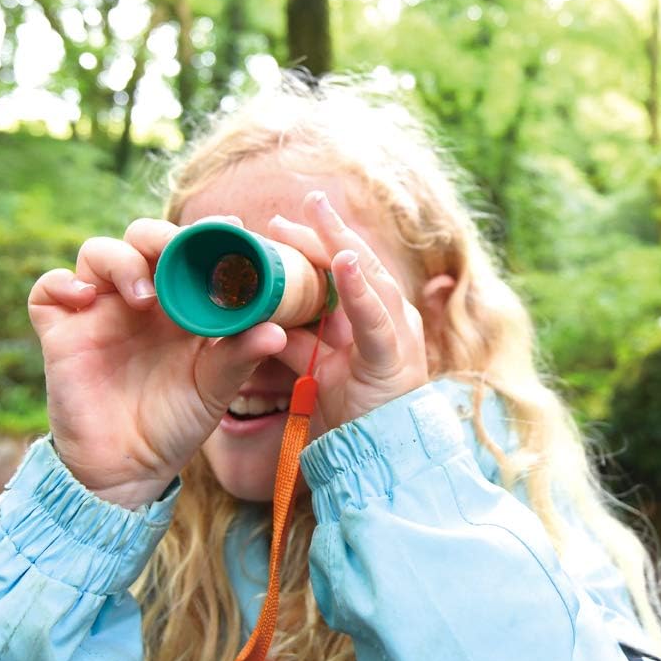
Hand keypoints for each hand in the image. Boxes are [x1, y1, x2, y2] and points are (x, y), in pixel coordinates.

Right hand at [28, 217, 286, 507]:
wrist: (129, 470)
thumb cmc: (176, 423)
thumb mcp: (215, 388)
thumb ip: (241, 356)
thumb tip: (278, 331)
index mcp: (180, 301)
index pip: (189, 249)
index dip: (208, 232)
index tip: (233, 227)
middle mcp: (139, 297)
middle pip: (142, 238)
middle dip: (160, 236)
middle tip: (178, 251)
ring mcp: (98, 311)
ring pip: (98, 252)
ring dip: (121, 261)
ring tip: (144, 295)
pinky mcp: (62, 332)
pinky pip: (48, 289)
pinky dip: (63, 283)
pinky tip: (86, 298)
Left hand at [266, 190, 429, 427]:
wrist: (380, 460)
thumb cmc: (352, 416)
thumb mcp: (314, 370)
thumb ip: (297, 341)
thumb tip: (261, 316)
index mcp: (372, 317)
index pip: (343, 269)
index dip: (315, 243)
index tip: (279, 224)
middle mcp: (391, 317)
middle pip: (355, 262)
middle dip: (326, 230)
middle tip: (304, 200)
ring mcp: (398, 332)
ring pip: (368, 277)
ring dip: (340, 244)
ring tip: (318, 213)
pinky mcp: (395, 355)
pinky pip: (376, 316)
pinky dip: (358, 288)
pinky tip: (341, 260)